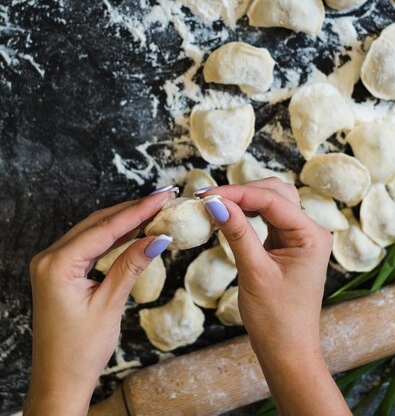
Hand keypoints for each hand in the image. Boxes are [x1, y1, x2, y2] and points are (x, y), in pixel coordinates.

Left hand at [24, 187, 175, 415]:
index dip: (137, 210)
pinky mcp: (58, 271)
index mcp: (57, 265)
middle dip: (131, 210)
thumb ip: (131, 265)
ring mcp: (51, 264)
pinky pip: (87, 245)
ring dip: (123, 221)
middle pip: (97, 224)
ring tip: (152, 209)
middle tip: (162, 198)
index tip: (161, 196)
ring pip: (93, 231)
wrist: (59, 382)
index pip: (105, 229)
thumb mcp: (110, 305)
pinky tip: (132, 230)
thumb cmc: (80, 351)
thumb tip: (158, 238)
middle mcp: (49, 258)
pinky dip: (111, 237)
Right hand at [201, 179, 350, 415]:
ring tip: (216, 203)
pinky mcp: (287, 244)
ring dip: (245, 199)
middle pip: (275, 193)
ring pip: (272, 201)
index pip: (272, 200)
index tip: (207, 194)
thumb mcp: (254, 272)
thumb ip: (237, 233)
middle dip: (242, 192)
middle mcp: (310, 231)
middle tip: (208, 197)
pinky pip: (268, 217)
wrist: (287, 351)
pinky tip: (231, 215)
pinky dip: (248, 213)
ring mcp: (300, 237)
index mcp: (311, 236)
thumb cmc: (276, 319)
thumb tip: (215, 202)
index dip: (238, 193)